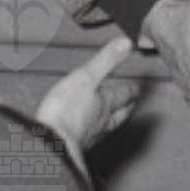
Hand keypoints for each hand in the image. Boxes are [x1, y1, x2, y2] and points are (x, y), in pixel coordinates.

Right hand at [35, 36, 140, 158]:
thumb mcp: (86, 77)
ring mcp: (90, 136)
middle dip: (126, 107)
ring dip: (112, 121)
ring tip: (113, 117)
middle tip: (132, 102)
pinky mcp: (75, 147)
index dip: (132, 90)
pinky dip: (92, 132)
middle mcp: (103, 122)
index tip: (137, 87)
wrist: (51, 146)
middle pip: (120, 114)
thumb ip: (106, 61)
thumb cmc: (67, 110)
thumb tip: (127, 43)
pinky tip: (86, 133)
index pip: (125, 95)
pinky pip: (89, 138)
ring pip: (107, 127)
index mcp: (107, 103)